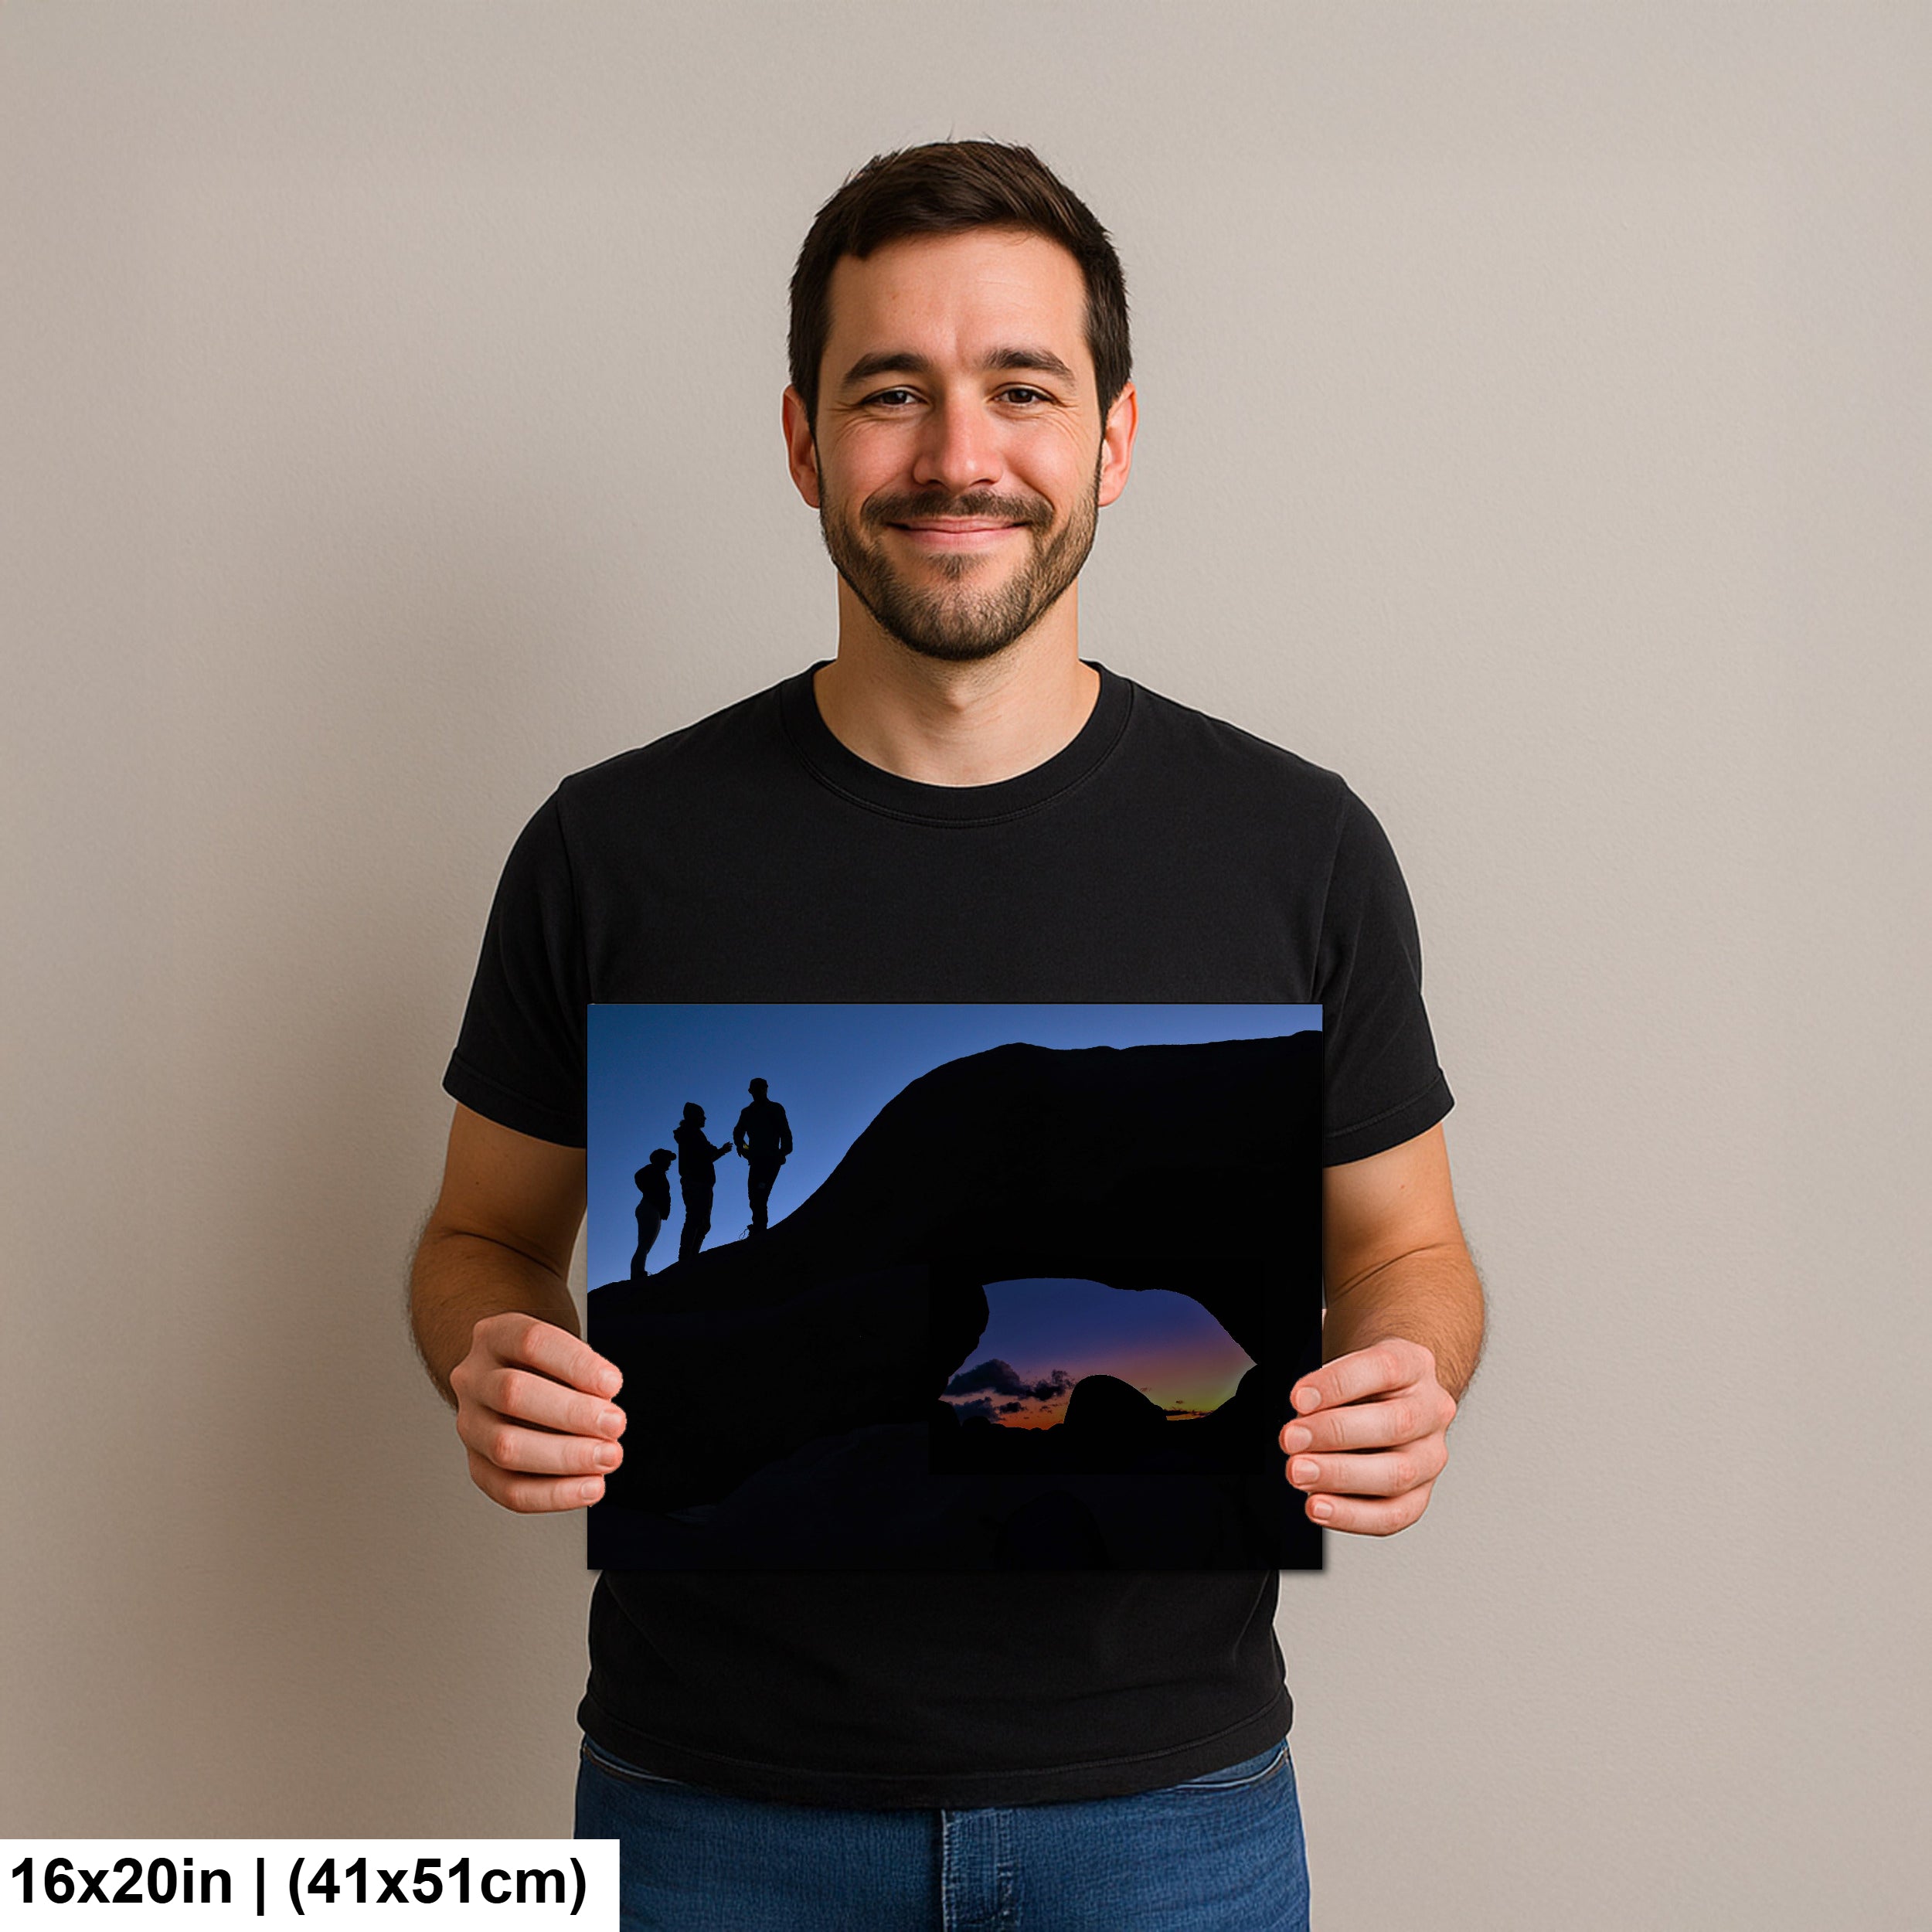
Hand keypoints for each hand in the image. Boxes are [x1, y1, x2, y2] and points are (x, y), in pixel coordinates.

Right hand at [449, 1311, 626, 1513]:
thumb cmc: (546, 1363)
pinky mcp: (477, 1464)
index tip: (614, 1383)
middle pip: (513, 1393)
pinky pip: (508, 1489)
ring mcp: (469, 1424)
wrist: (508, 1377)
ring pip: (505, 1446)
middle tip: (616, 1424)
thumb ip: (583, 1372)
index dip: (576, 1364)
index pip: (531, 1342)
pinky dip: (554, 1494)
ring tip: (608, 1457)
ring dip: (566, 1457)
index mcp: (495, 1336)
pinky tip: (590, 1487)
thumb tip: (605, 1407)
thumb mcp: (562, 1348)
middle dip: (572, 1414)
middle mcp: (473, 1379)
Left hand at [1278, 1338, 1455, 1535]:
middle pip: (1395, 1424)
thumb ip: (1326, 1391)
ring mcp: (1431, 1454)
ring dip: (1340, 1477)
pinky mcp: (1421, 1493)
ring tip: (1300, 1473)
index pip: (1382, 1369)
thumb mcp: (1347, 1367)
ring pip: (1398, 1474)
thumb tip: (1299, 1425)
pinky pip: (1394, 1514)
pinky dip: (1351, 1515)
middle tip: (1291, 1440)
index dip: (1337, 1384)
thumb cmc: (1362, 1384)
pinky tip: (1318, 1506)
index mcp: (1414, 1365)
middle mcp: (1431, 1410)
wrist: (1391, 1399)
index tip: (1298, 1398)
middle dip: (1335, 1434)